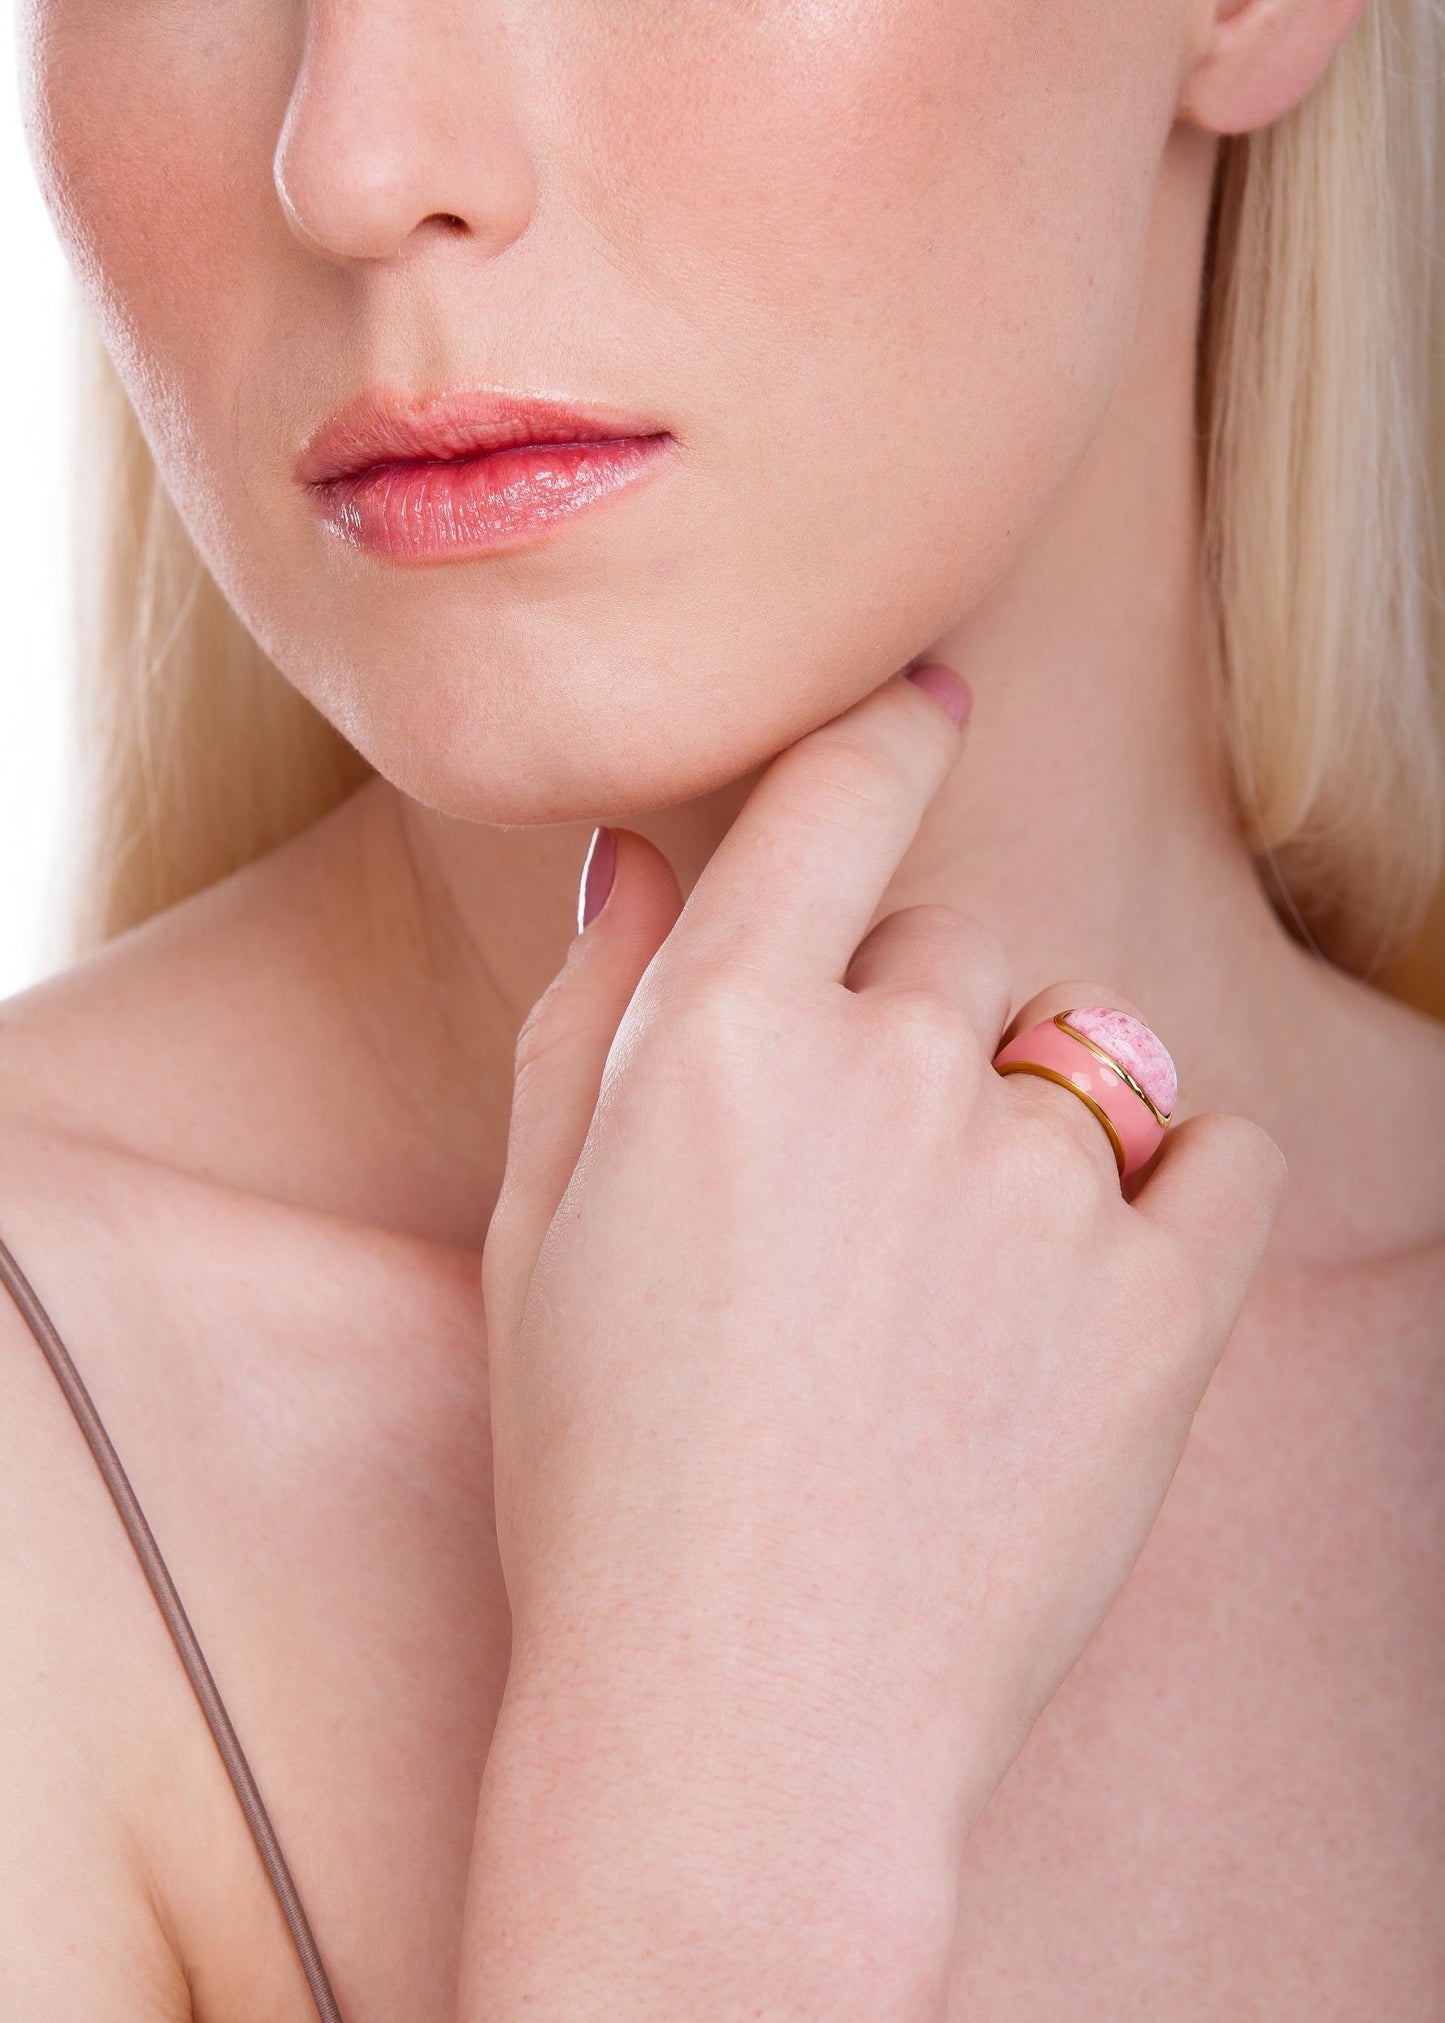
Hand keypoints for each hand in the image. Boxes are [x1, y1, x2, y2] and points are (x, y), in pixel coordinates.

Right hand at [466, 663, 1286, 2018]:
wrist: (741, 1726)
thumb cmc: (602, 1477)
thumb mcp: (537, 1227)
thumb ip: (592, 1011)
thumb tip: (639, 857)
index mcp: (722, 1034)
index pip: (844, 794)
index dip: (890, 734)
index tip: (925, 709)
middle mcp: (892, 1070)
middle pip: (957, 943)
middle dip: (914, 1027)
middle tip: (858, 1196)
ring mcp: (1043, 1184)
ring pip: (1085, 1052)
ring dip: (1037, 1120)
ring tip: (958, 1285)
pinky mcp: (1164, 1303)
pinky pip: (1219, 1157)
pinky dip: (1171, 1195)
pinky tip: (1083, 1293)